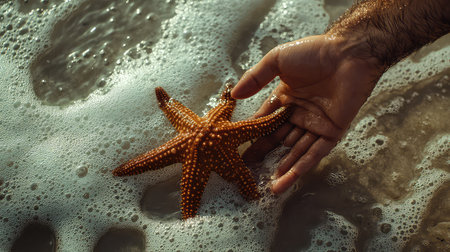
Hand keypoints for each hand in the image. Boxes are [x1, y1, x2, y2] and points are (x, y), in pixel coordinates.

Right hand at [231, 35, 384, 193]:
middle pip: (278, 139)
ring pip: (296, 151)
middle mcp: (298, 114)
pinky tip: (285, 180)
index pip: (265, 121)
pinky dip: (301, 168)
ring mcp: (315, 125)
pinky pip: (314, 153)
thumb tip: (234, 95)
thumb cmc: (313, 53)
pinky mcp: (331, 132)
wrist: (347, 53)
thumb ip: (256, 78)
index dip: (252, 135)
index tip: (239, 149)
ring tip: (267, 186)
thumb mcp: (277, 60)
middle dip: (264, 155)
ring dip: (283, 168)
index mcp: (285, 98)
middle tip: (248, 171)